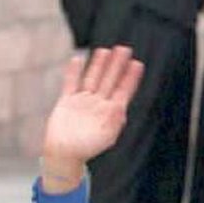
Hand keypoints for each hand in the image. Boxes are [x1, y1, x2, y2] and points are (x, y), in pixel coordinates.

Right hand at [41, 47, 144, 189]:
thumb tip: (120, 107)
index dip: (130, 77)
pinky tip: (78, 59)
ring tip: (105, 50)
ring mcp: (83, 101)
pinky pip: (71, 83)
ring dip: (98, 64)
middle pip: (109, 80)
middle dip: (117, 64)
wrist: (65, 154)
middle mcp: (98, 103)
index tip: (138, 64)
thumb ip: (115, 120)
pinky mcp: (67, 101)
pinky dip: (74, 71)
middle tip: (124, 49)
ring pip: (92, 78)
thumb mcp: (108, 135)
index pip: (123, 90)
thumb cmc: (87, 148)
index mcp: (111, 112)